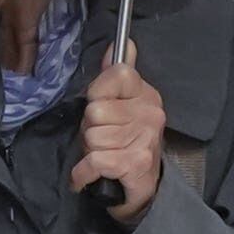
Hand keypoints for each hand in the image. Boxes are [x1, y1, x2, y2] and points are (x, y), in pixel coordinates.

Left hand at [71, 58, 164, 214]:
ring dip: (88, 151)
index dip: (97, 93)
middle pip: (95, 110)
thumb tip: (122, 42)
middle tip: (101, 140)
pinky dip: (82, 173)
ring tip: (102, 156)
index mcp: (146, 94)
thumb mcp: (121, 107)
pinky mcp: (136, 163)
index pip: (117, 74)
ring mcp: (145, 138)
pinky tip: (88, 175)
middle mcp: (151, 113)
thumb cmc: (125, 145)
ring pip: (92, 137)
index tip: (101, 108)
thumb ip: (115, 76)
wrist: (141, 190)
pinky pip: (93, 161)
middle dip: (89, 129)